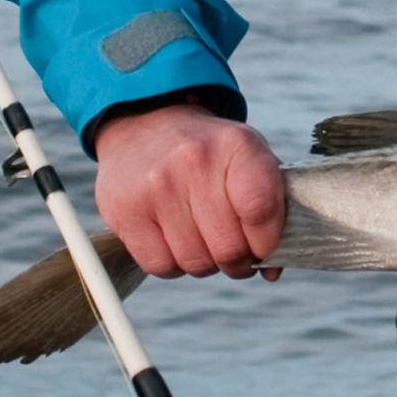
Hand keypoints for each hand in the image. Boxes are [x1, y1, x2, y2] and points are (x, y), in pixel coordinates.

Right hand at [93, 103, 287, 277]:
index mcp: (236, 145)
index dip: (267, 242)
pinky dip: (173, 265)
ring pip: (195, 263)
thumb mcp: (247, 158)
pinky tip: (174, 241)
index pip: (261, 210)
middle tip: (234, 252)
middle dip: (238, 261)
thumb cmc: (208, 153)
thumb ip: (271, 209)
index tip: (263, 245)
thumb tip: (271, 271)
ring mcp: (156, 186)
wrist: (143, 125)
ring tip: (202, 240)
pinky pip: (161, 266)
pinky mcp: (125, 210)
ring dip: (205, 263)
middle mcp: (194, 162)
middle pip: (229, 248)